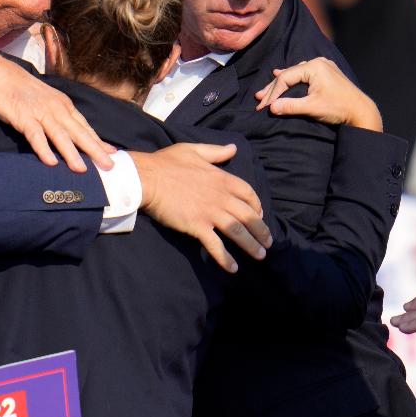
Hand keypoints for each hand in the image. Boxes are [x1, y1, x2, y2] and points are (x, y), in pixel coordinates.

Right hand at [0, 38, 114, 170]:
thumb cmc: (20, 89)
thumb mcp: (45, 100)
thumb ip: (58, 116)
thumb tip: (69, 134)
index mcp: (63, 105)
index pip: (84, 126)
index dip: (98, 141)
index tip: (113, 154)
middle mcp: (56, 108)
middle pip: (78, 132)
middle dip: (95, 150)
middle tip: (109, 166)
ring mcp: (40, 112)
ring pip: (60, 135)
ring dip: (72, 153)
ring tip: (82, 169)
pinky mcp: (23, 116)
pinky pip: (35, 135)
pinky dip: (43, 148)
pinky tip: (50, 162)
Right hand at [129, 143, 271, 272]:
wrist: (147, 178)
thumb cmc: (166, 163)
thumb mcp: (194, 150)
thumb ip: (216, 152)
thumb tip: (233, 148)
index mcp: (222, 179)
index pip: (248, 194)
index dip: (257, 206)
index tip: (260, 215)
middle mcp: (221, 197)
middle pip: (249, 216)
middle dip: (261, 230)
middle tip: (268, 242)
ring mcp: (210, 212)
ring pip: (238, 231)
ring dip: (251, 245)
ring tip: (260, 256)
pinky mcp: (197, 226)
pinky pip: (216, 245)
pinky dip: (225, 258)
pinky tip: (233, 268)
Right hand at [252, 57, 381, 130]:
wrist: (361, 111)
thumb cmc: (338, 108)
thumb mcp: (312, 108)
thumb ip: (290, 106)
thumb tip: (270, 107)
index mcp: (314, 67)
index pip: (286, 78)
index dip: (272, 93)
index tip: (263, 106)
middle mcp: (319, 63)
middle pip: (289, 74)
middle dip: (274, 88)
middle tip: (258, 98)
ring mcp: (324, 66)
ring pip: (296, 74)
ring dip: (282, 83)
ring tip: (267, 88)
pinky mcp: (327, 73)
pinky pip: (304, 73)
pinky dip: (293, 78)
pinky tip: (284, 75)